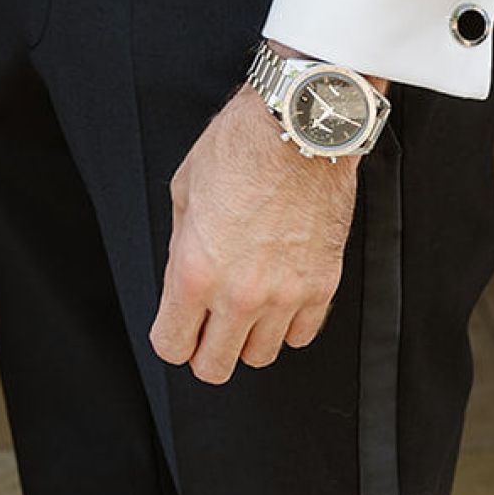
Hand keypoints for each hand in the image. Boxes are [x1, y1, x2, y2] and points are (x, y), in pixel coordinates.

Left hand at [150, 87, 356, 383]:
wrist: (299, 127)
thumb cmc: (239, 147)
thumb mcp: (184, 190)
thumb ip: (181, 247)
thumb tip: (182, 280)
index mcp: (196, 270)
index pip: (172, 346)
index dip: (171, 337)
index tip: (176, 325)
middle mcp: (239, 294)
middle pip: (214, 367)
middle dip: (204, 350)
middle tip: (207, 325)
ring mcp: (285, 295)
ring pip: (260, 356)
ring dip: (247, 337)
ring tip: (245, 305)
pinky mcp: (322, 286)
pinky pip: (302, 336)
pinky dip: (288, 324)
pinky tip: (278, 297)